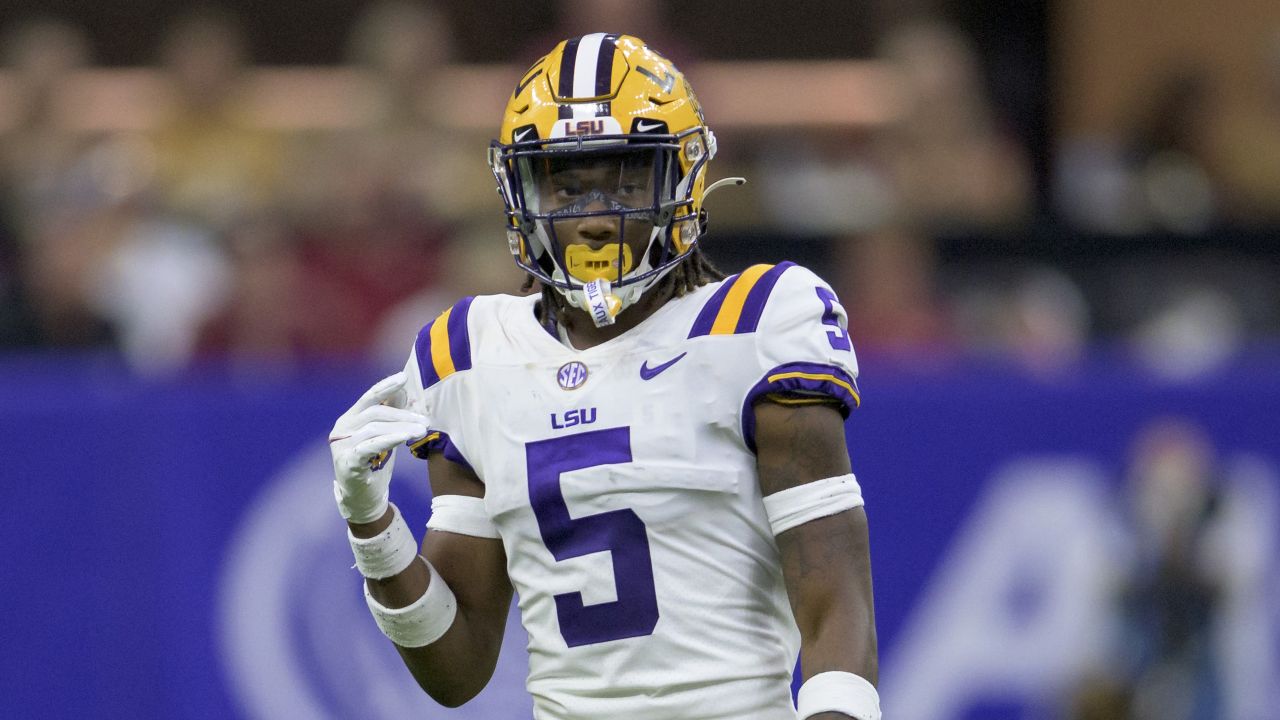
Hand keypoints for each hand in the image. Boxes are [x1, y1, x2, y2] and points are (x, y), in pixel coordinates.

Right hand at [329, 371, 428, 523]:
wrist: (362, 497)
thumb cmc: (374, 463)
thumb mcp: (384, 436)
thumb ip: (391, 416)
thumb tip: (406, 392)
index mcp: (350, 418)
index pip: (369, 397)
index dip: (386, 386)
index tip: (404, 377)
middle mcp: (342, 428)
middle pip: (375, 413)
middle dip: (402, 415)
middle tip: (424, 421)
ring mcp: (341, 446)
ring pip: (374, 429)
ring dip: (401, 428)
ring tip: (421, 431)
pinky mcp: (346, 462)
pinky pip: (368, 447)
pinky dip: (388, 440)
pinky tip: (405, 437)